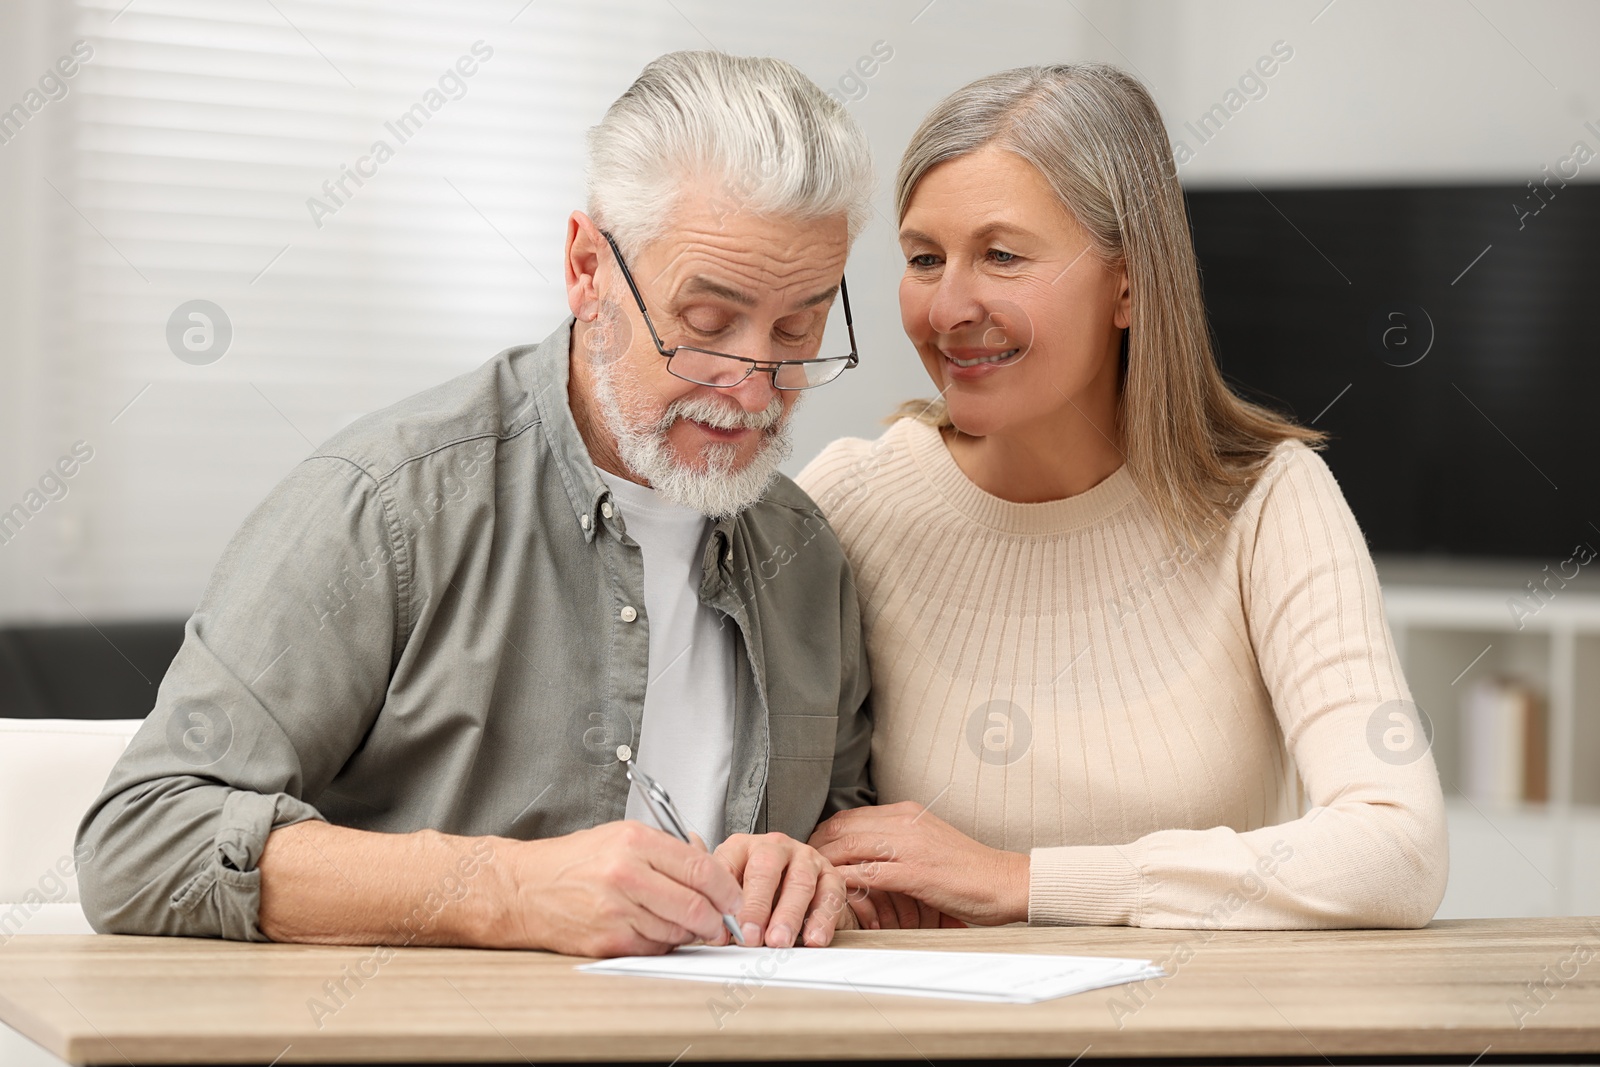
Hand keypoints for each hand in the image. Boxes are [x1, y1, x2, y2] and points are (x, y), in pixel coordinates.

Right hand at [497, 821, 743, 957]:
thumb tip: (710, 866)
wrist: (525, 888)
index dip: (727, 888)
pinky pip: (654, 947)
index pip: (700, 867)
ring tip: (683, 922)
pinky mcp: (608, 941)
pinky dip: (664, 943)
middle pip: (695, 905)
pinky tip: (654, 929)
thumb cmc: (574, 861)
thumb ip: (668, 848)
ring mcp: (616, 911)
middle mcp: (626, 874)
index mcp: (635, 842)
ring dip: (690, 932)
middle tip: (723, 923)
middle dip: (718, 920)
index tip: (736, 898)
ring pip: (678, 930)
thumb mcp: (622, 835)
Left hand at [713, 832, 852, 947]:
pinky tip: (813, 938)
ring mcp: (805, 857)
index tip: (726, 927)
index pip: (728, 865)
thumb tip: (718, 935)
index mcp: (742, 847)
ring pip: (799, 882)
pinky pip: (829, 894)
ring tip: (779, 941)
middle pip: (764, 868)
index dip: (726, 897)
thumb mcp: (736, 894)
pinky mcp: (830, 874)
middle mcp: (774, 846)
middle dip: (757, 906)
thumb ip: (724, 911)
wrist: (799, 888)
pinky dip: (822, 919)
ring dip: (788, 915)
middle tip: (751, 936)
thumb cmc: (759, 893)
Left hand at [809, 801, 1028, 926]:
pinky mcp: (915, 872)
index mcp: (906, 812)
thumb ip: (897, 840)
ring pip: (849, 847)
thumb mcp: (927, 841)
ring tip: (808, 882)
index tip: (809, 849)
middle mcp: (904, 822)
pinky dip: (846, 882)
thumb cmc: (966, 869)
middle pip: (841, 828)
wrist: (1003, 880)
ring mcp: (909, 846)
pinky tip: (834, 893)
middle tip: (799, 867)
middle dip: (814, 847)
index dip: (823, 833)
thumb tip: (864, 851)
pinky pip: (868, 873)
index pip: (849, 815)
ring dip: (824, 864)